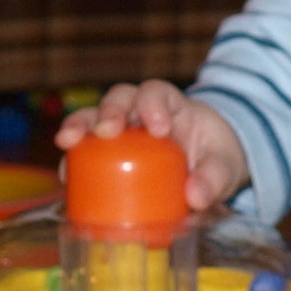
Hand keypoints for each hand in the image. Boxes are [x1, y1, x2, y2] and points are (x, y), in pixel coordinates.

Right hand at [57, 79, 250, 210]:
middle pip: (120, 98)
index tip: (160, 128)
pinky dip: (75, 159)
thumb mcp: (224, 166)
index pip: (157, 92)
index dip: (153, 103)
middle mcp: (141, 111)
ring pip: (95, 116)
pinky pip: (87, 150)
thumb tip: (195, 198)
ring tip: (68, 141)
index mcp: (172, 106)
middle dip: (110, 110)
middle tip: (107, 130)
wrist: (208, 167)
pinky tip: (66, 173)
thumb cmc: (214, 157)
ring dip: (80, 125)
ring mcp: (122, 130)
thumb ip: (215, 179)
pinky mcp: (108, 153)